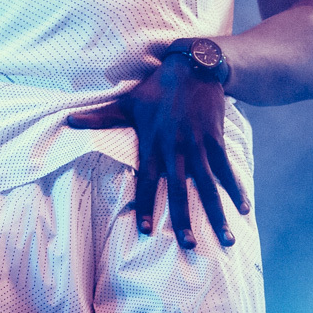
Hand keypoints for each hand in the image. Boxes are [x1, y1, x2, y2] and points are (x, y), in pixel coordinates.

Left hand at [66, 54, 248, 248]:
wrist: (192, 66)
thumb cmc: (156, 88)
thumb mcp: (127, 102)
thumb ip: (101, 118)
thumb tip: (69, 120)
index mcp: (152, 143)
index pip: (147, 179)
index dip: (146, 204)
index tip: (145, 230)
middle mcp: (175, 147)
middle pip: (180, 189)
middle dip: (184, 218)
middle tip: (189, 246)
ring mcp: (197, 143)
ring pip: (208, 184)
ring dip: (217, 212)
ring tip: (226, 238)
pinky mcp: (215, 137)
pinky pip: (226, 167)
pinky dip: (235, 188)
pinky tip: (242, 208)